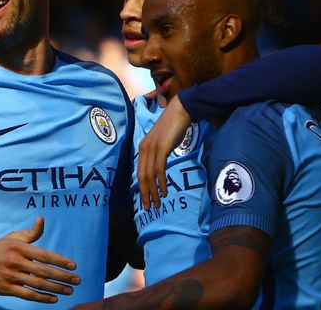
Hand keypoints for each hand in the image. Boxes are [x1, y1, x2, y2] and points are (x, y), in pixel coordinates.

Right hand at [0, 216, 79, 303]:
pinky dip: (41, 297)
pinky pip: (27, 294)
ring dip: (56, 289)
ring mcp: (10, 276)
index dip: (60, 261)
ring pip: (37, 284)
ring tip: (69, 290)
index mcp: (19, 247)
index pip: (44, 255)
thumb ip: (31, 232)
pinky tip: (53, 298)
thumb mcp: (13, 237)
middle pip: (44, 271)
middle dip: (63, 277)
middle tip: (77, 280)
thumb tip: (42, 219)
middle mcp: (15, 261)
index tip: (73, 266)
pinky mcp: (6, 288)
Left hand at [138, 95, 191, 209]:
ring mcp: (151, 148)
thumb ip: (158, 154)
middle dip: (145, 194)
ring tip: (157, 203)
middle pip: (142, 177)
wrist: (180, 111)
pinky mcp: (161, 148)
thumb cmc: (174, 127)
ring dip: (153, 191)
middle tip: (148, 208)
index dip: (142, 188)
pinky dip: (161, 182)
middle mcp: (144, 148)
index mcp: (142, 148)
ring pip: (149, 175)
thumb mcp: (163, 142)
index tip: (146, 200)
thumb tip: (159, 168)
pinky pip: (159, 169)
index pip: (140, 172)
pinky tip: (164, 191)